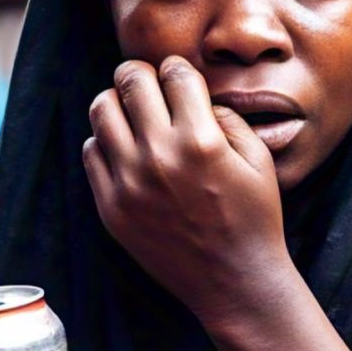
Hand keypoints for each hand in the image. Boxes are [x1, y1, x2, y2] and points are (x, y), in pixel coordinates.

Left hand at [83, 57, 289, 326]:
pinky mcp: (111, 207)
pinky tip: (127, 150)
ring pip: (101, 110)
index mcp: (201, 140)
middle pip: (130, 81)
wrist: (234, 281)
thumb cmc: (254, 219)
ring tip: (132, 112)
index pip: (174, 72)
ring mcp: (129, 183)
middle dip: (141, 74)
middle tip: (148, 83)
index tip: (180, 77)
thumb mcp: (259, 160)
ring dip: (117, 102)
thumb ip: (227, 117)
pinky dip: (106, 142)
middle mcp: (160, 156)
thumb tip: (195, 94)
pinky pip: (91, 152)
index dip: (178, 69)